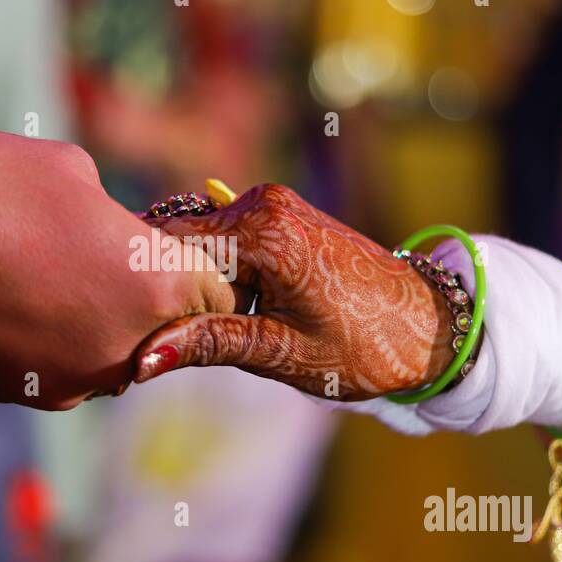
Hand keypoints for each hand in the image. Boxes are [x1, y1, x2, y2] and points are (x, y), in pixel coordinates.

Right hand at [0, 132, 238, 408]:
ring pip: (116, 349)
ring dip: (101, 317)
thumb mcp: (64, 168)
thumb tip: (115, 232)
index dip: (200, 262)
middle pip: (169, 325)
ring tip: (45, 268)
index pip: (218, 290)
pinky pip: (66, 364)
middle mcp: (125, 347)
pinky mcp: (26, 393)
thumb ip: (113, 210)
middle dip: (151, 292)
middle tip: (106, 251)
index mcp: (151, 285)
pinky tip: (10, 295)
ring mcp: (74, 379)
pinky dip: (55, 336)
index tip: (173, 243)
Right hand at [132, 184, 454, 399]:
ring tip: (193, 333)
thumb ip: (209, 343)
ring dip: (189, 284)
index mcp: (263, 231)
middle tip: (155, 342)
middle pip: (179, 242)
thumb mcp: (281, 353)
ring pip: (199, 242)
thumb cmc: (365, 347)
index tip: (133, 334)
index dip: (145, 292)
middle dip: (164, 288)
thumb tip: (142, 358)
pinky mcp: (280, 215)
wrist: (428, 326)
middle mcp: (264, 203)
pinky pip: (225, 240)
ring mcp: (273, 204)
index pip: (167, 250)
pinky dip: (214, 275)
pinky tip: (221, 314)